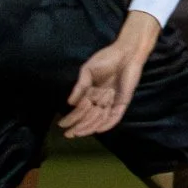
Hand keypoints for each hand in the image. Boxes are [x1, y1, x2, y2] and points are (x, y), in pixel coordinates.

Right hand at [59, 11, 159, 137]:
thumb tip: (70, 103)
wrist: (126, 52)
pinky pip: (115, 116)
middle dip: (78, 126)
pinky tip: (98, 129)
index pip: (80, 109)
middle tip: (68, 134)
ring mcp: (112, 101)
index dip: (71, 118)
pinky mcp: (123, 101)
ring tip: (79, 133)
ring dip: (89, 126)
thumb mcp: (88, 71)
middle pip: (89, 117)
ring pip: (100, 119)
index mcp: (92, 92)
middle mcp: (102, 99)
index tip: (61, 125)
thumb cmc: (107, 58)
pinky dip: (107, 124)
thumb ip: (80, 87)